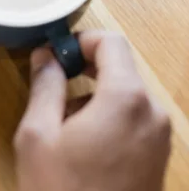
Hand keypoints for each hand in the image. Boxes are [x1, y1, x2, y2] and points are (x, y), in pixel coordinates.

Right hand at [14, 32, 170, 190]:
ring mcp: (160, 137)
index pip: (111, 43)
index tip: (57, 56)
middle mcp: (152, 112)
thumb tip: (46, 55)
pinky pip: (135, 118)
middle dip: (86, 70)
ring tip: (66, 128)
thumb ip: (45, 85)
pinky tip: (85, 146)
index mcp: (125, 98)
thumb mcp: (38, 135)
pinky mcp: (160, 157)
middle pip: (120, 67)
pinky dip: (110, 117)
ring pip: (126, 94)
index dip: (81, 41)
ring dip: (96, 96)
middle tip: (54, 87)